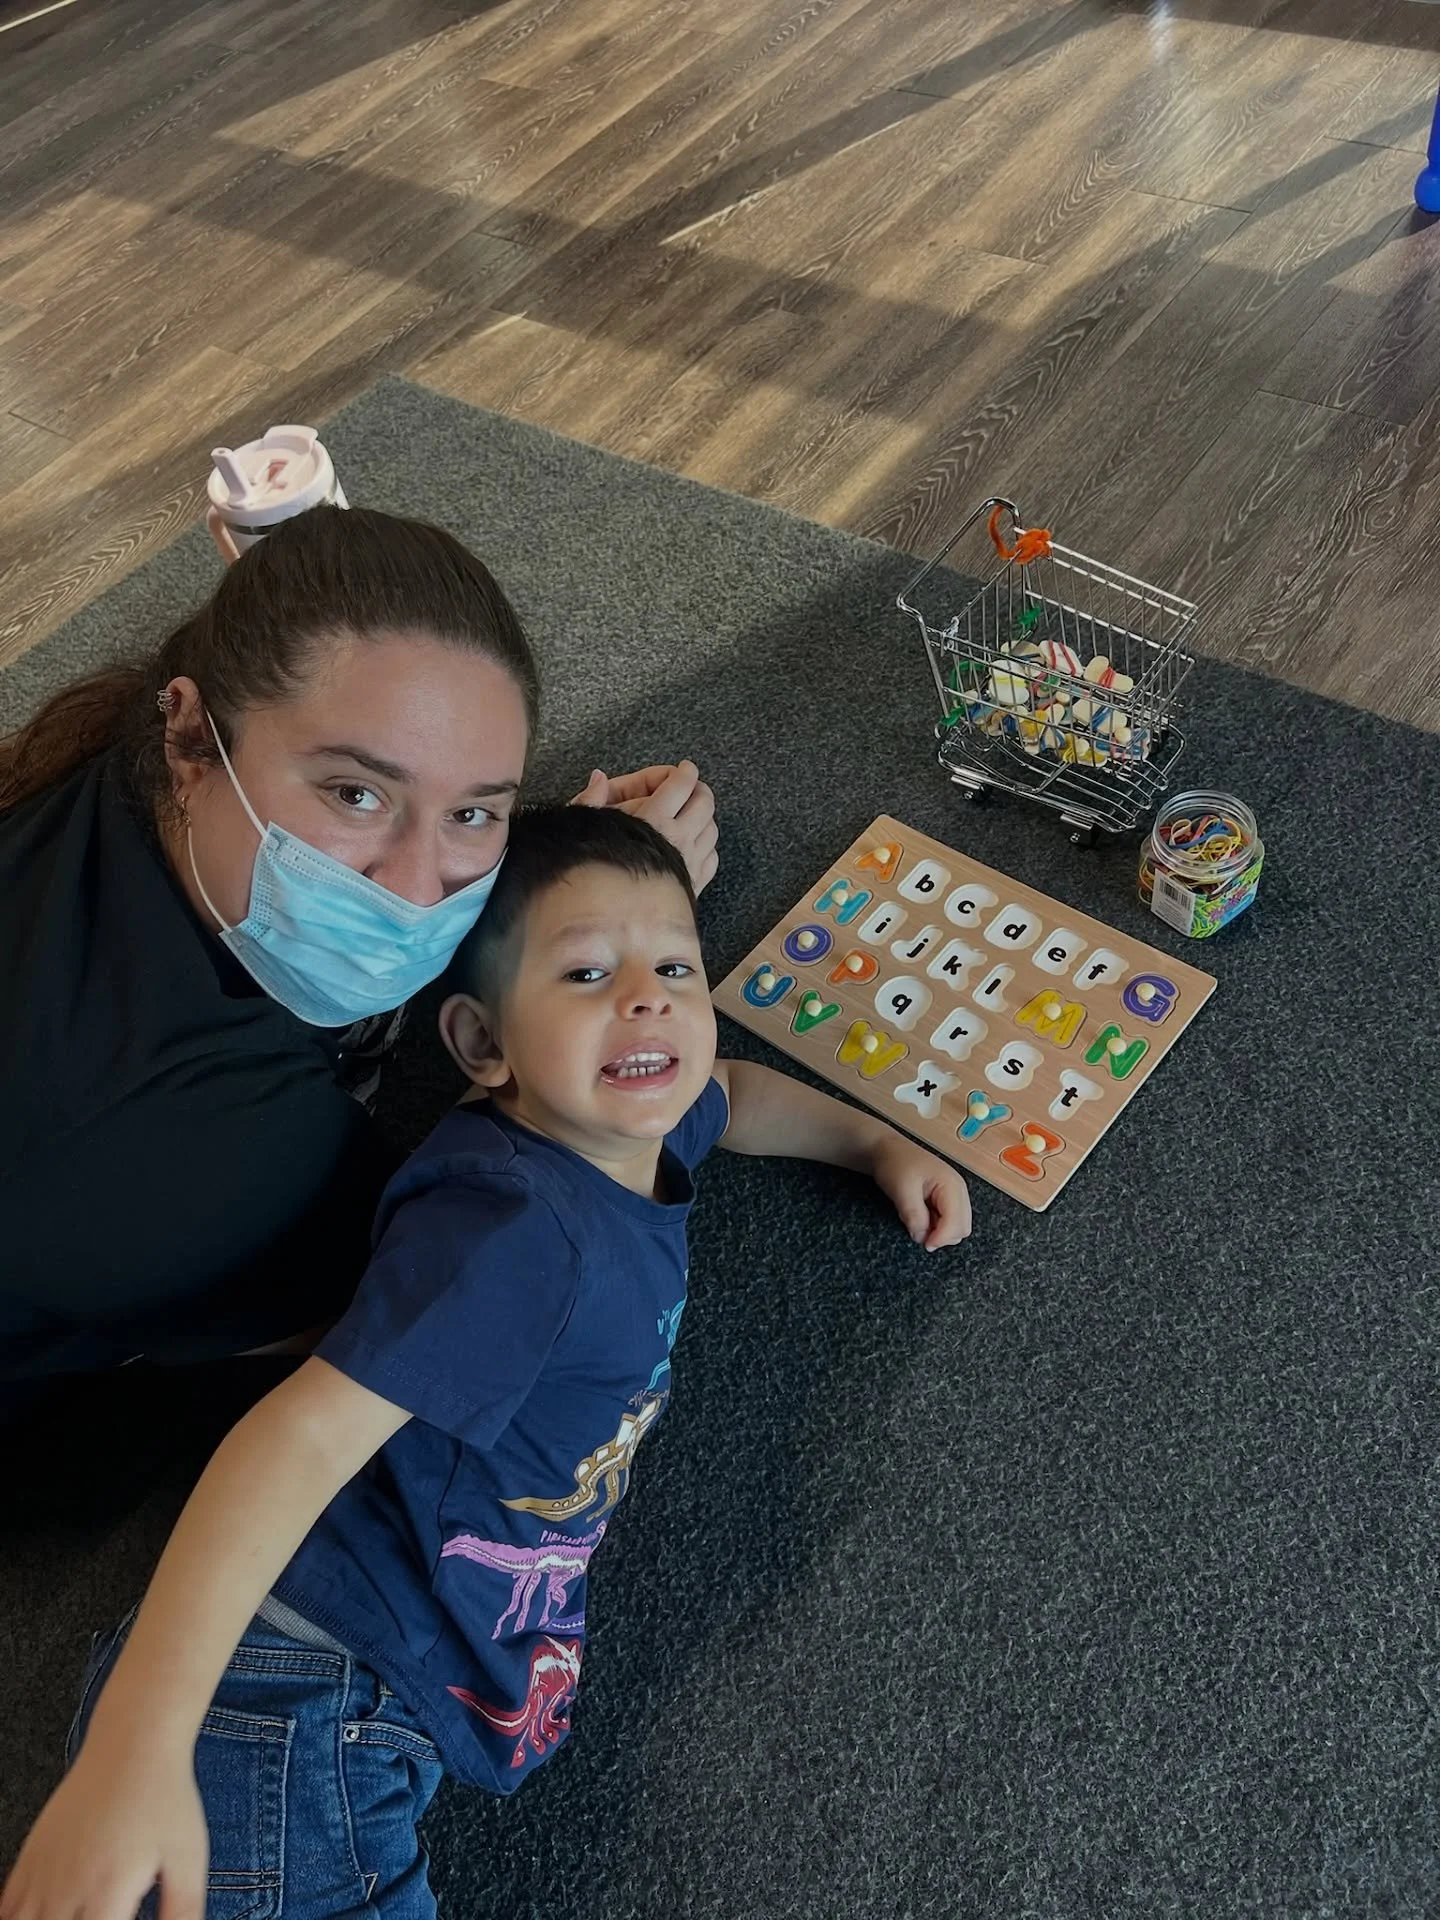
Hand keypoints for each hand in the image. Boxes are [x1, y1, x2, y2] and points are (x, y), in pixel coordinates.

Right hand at [0, 1743, 207, 1919]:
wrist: (132, 1745)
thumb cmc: (163, 1798)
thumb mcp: (188, 1857)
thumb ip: (183, 1911)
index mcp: (106, 1896)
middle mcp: (64, 1891)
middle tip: (100, 1916)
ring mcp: (41, 1874)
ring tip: (73, 1915)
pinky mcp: (29, 1857)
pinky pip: (6, 1907)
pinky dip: (17, 1918)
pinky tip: (40, 1915)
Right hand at [572, 762, 718, 893]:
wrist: (613, 919)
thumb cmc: (596, 870)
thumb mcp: (587, 828)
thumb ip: (593, 799)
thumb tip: (600, 777)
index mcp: (654, 818)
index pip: (681, 783)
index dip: (685, 771)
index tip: (684, 769)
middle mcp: (678, 838)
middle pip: (704, 802)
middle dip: (698, 790)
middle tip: (690, 786)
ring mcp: (690, 861)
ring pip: (712, 828)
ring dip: (704, 817)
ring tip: (691, 814)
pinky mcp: (694, 882)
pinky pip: (712, 856)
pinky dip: (706, 846)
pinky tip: (693, 844)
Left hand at [869, 1134, 971, 1250]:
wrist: (887, 1150)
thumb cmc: (896, 1163)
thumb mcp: (902, 1190)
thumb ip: (914, 1215)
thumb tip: (922, 1238)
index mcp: (952, 1185)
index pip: (957, 1222)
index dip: (941, 1238)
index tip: (924, 1244)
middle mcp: (958, 1191)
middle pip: (962, 1228)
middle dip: (942, 1236)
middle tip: (918, 1233)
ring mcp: (953, 1195)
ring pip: (956, 1227)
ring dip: (939, 1232)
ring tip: (917, 1220)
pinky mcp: (945, 1200)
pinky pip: (947, 1221)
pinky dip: (935, 1226)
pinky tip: (920, 1216)